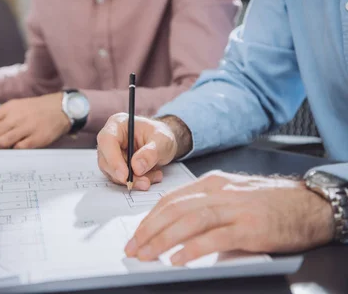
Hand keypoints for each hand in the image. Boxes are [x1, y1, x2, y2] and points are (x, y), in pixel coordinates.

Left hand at [0, 93, 70, 149]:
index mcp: (8, 108)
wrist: (60, 108)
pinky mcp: (37, 138)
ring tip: (4, 150)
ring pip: (2, 143)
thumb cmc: (36, 110)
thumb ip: (1, 118)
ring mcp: (26, 128)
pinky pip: (18, 149)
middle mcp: (15, 117)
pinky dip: (14, 152)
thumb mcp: (17, 107)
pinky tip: (17, 150)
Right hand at [96, 114, 187, 190]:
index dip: (113, 159)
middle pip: (106, 160)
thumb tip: (136, 167)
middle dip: (125, 175)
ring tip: (154, 176)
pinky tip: (150, 177)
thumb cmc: (160, 136)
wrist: (162, 143)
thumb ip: (150, 152)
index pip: (107, 141)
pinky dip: (136, 181)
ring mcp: (110, 153)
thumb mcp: (162, 140)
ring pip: (113, 173)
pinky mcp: (115, 166)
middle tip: (144, 182)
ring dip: (133, 180)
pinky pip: (120, 178)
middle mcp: (109, 139)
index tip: (125, 175)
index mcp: (117, 124)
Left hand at [125, 171, 334, 265]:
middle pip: (174, 209)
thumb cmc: (271, 203)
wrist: (310, 205)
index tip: (136, 233)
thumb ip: (207, 205)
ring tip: (146, 255)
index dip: (150, 217)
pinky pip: (214, 238)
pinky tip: (178, 259)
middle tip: (133, 247)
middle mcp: (219, 192)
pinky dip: (192, 249)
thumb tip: (176, 228)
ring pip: (188, 221)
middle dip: (149, 230)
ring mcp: (235, 208)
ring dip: (162, 239)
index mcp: (212, 183)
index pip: (171, 199)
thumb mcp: (232, 195)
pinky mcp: (249, 227)